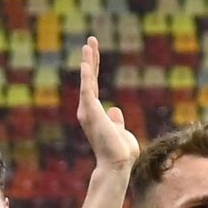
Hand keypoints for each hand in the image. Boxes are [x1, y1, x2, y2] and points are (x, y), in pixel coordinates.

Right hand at [75, 37, 138, 170]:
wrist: (117, 165)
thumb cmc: (120, 153)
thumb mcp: (120, 131)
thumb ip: (115, 120)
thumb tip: (114, 109)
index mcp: (95, 113)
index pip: (94, 86)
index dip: (94, 69)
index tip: (94, 54)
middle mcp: (88, 110)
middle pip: (90, 79)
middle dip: (90, 59)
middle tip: (90, 41)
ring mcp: (88, 110)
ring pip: (88, 80)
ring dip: (88, 61)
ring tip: (89, 44)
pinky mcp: (91, 111)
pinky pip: (88, 87)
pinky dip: (87, 73)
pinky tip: (87, 60)